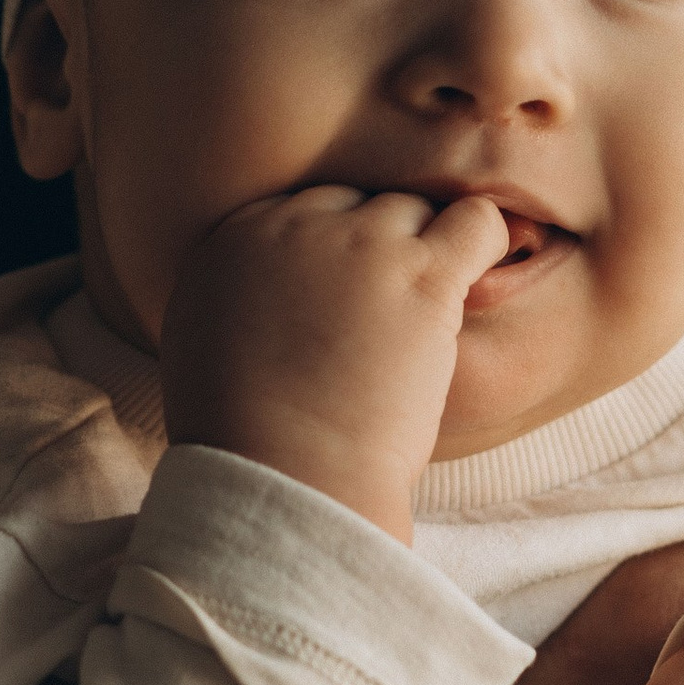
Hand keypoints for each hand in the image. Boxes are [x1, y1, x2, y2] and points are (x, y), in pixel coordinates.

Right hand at [160, 186, 509, 541]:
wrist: (285, 479)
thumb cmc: (243, 443)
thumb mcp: (198, 351)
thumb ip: (229, 302)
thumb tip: (265, 299)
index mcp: (234, 240)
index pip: (305, 211)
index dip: (332, 257)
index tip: (343, 307)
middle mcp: (295, 226)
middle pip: (358, 205)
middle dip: (376, 254)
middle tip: (386, 318)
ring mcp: (362, 245)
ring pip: (413, 211)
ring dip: (425, 255)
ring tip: (426, 316)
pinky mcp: (422, 276)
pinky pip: (476, 221)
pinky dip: (485, 242)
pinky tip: (477, 282)